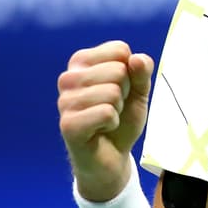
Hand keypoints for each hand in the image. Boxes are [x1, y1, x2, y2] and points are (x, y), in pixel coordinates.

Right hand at [58, 40, 153, 201]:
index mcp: (81, 62)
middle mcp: (68, 77)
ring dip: (118, 109)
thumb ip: (142, 71)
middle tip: (113, 107)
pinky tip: (101, 130)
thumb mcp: (139, 91)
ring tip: (106, 119)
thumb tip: (136, 58)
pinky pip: (106, 113)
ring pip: (112, 92)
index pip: (119, 50)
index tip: (120, 89)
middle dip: (125, 92)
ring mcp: (65, 101)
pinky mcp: (68, 124)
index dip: (130, 72)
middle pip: (117, 70)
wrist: (111, 157)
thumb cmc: (121, 119)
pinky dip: (113, 123)